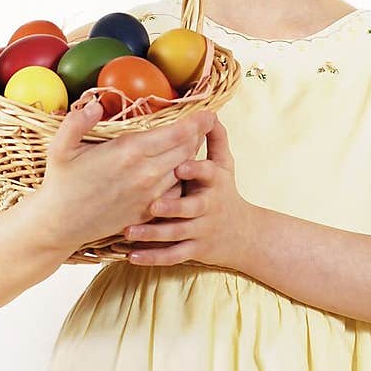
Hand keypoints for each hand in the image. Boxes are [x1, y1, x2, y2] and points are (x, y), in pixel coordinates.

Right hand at [37, 100, 216, 253]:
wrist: (61, 225)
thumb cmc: (61, 183)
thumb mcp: (61, 148)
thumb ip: (77, 122)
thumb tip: (95, 104)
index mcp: (129, 152)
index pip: (175, 133)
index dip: (196, 122)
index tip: (209, 113)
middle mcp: (146, 173)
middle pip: (186, 150)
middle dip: (198, 135)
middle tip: (205, 124)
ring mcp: (150, 195)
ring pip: (183, 170)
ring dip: (191, 156)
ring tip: (194, 143)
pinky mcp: (148, 212)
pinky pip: (175, 192)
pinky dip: (182, 179)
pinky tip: (179, 170)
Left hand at [123, 113, 247, 266]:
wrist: (242, 235)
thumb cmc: (225, 192)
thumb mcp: (225, 165)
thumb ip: (215, 138)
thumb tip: (208, 112)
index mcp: (214, 182)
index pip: (208, 174)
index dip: (196, 170)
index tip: (180, 167)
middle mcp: (209, 207)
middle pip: (192, 208)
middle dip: (173, 207)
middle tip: (151, 205)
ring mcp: (201, 230)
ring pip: (177, 234)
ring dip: (153, 234)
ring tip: (128, 232)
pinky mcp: (194, 251)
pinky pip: (172, 256)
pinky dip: (152, 257)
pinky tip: (131, 257)